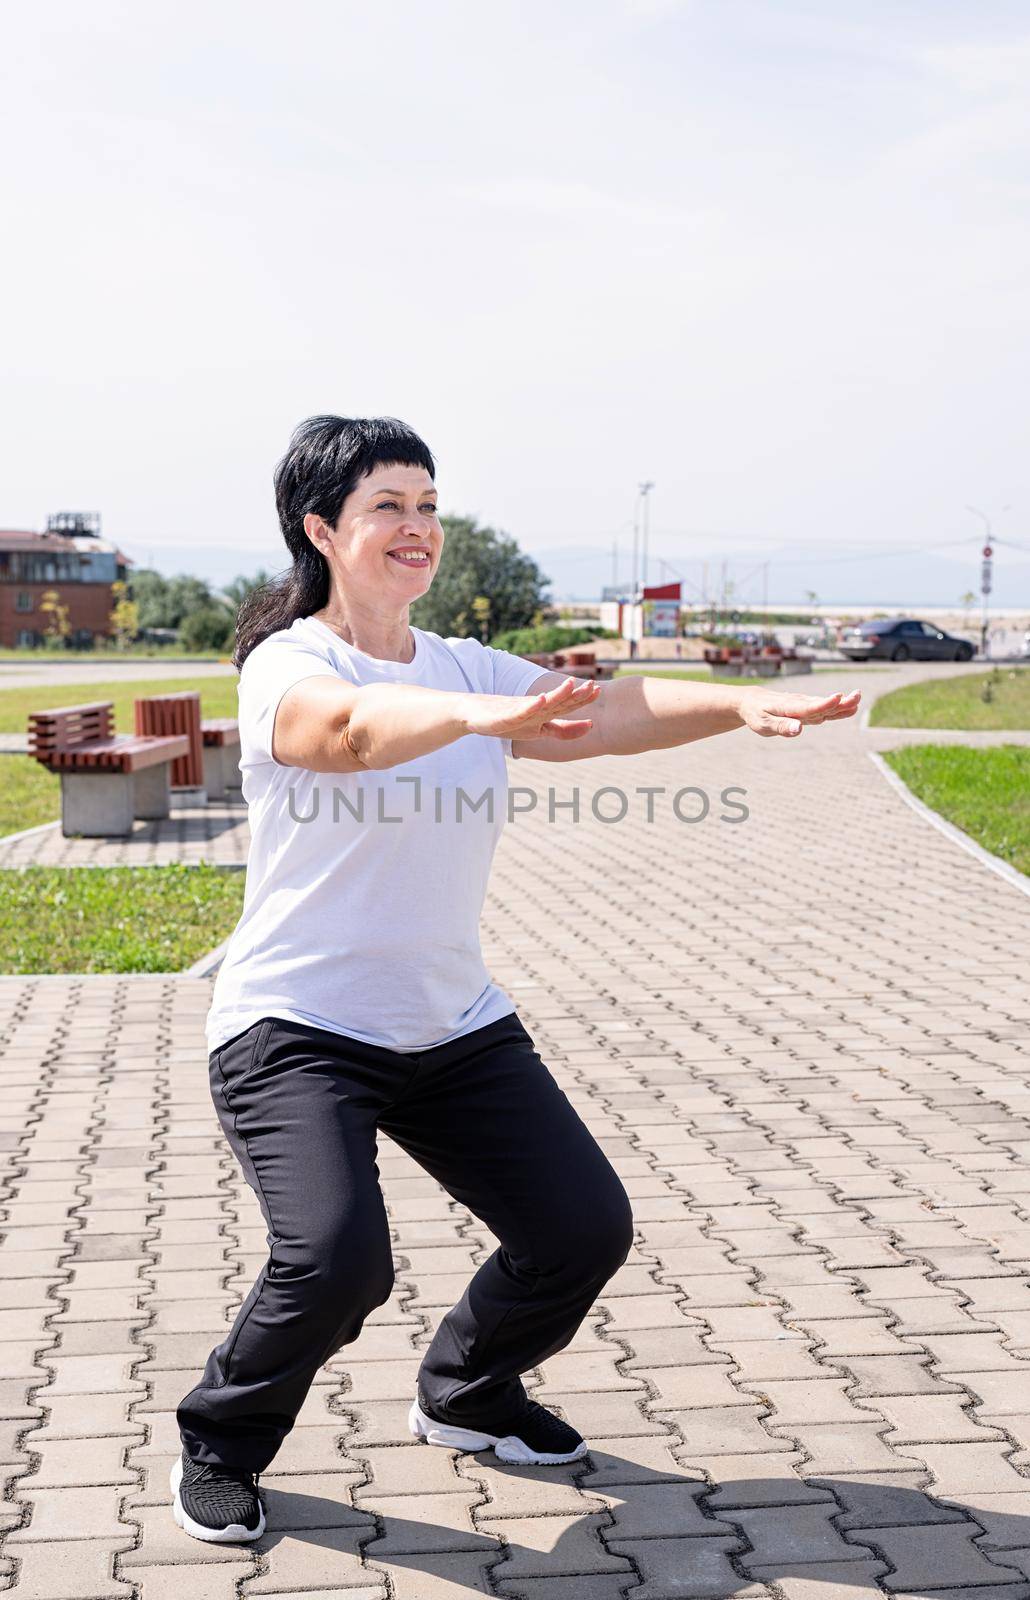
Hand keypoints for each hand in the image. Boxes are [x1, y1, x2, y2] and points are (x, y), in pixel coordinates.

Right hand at [463, 676, 602, 740]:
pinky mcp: (505, 717)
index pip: (567, 705)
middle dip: (576, 695)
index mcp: (544, 712)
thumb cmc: (510, 721)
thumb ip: (564, 730)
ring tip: (570, 685)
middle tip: (592, 686)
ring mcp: (519, 711)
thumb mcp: (540, 729)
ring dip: (557, 694)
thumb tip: (591, 726)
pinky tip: (541, 700)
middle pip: (558, 702)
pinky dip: (531, 706)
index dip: (582, 698)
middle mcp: (534, 709)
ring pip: (542, 703)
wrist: (474, 715)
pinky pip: (520, 712)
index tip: (597, 689)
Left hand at [738, 686, 861, 736]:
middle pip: (821, 704)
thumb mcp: (763, 725)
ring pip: (824, 704)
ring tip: (858, 697)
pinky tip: (849, 706)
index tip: (838, 697)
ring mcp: (803, 704)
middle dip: (839, 702)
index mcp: (788, 708)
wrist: (752, 701)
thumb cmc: (756, 714)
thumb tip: (799, 730)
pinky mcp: (805, 706)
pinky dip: (835, 706)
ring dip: (841, 702)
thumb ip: (781, 727)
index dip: (823, 704)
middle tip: (858, 696)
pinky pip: (822, 706)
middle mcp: (798, 704)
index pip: (808, 707)